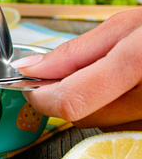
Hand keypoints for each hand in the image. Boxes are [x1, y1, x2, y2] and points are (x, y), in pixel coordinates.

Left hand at [10, 11, 141, 131]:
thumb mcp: (128, 27)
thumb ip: (76, 53)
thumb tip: (30, 70)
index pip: (74, 100)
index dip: (43, 96)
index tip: (30, 86)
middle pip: (83, 118)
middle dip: (64, 99)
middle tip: (66, 77)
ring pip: (102, 127)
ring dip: (91, 107)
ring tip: (108, 79)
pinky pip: (123, 131)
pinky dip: (112, 113)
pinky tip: (122, 92)